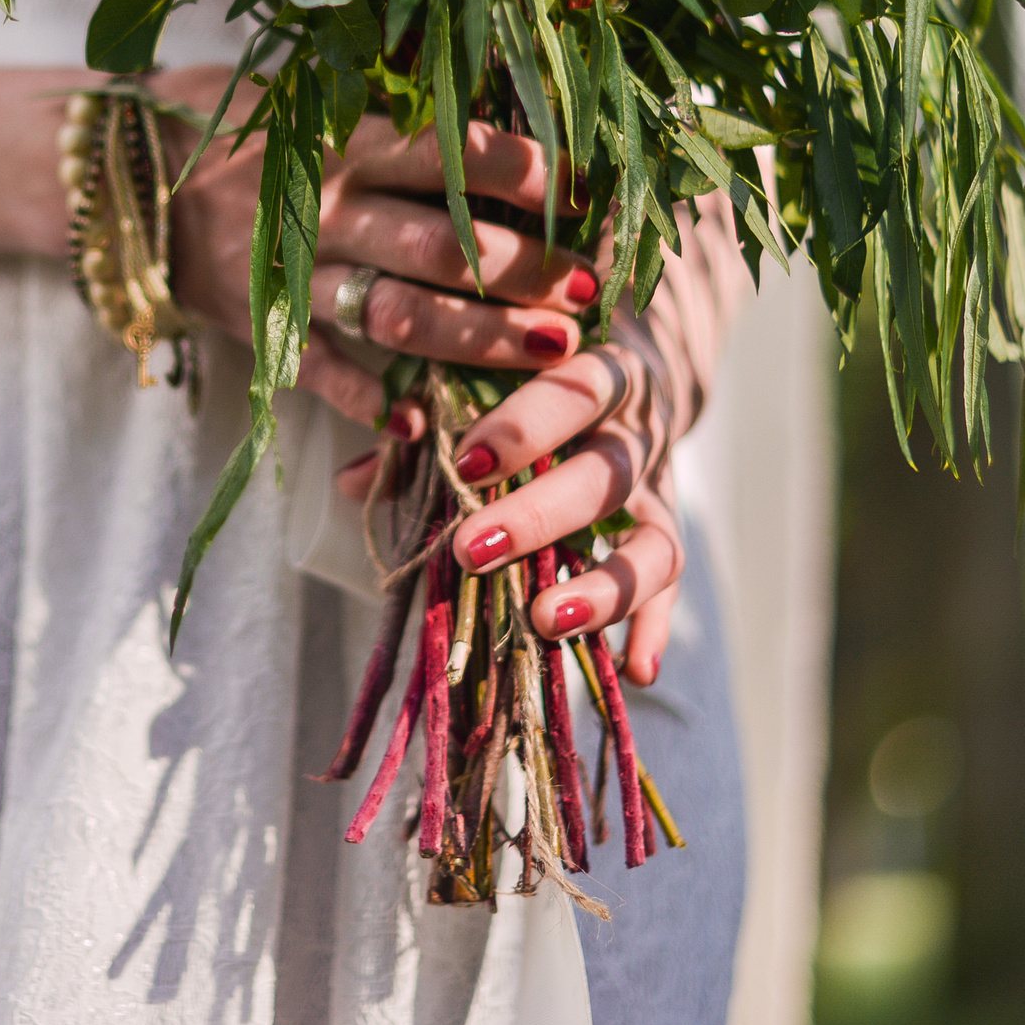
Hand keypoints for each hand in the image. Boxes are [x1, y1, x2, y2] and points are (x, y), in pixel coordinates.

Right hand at [153, 67, 601, 431]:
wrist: (125, 177)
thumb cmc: (238, 126)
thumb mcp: (308, 96)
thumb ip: (389, 113)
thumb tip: (500, 109)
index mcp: (345, 139)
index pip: (451, 152)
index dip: (525, 172)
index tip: (587, 187)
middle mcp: (325, 204)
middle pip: (442, 245)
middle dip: (527, 270)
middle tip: (590, 288)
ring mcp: (291, 270)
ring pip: (399, 313)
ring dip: (482, 338)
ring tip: (553, 349)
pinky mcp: (260, 323)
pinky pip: (321, 371)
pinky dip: (368, 399)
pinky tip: (422, 418)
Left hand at [339, 335, 681, 685]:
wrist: (644, 354)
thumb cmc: (540, 369)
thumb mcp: (497, 373)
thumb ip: (429, 420)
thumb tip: (352, 482)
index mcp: (595, 373)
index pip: (571, 391)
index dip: (523, 427)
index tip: (465, 463)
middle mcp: (636, 431)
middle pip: (607, 473)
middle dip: (540, 516)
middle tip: (472, 550)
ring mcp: (660, 488)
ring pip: (655, 541)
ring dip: (605, 587)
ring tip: (547, 620)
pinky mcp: (669, 532)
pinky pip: (672, 586)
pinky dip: (656, 627)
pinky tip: (634, 669)